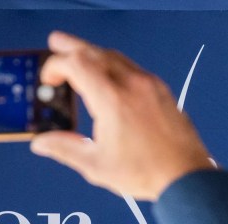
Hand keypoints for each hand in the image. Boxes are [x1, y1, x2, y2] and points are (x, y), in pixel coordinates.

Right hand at [30, 31, 213, 200]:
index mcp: (112, 101)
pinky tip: (107, 75)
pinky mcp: (160, 90)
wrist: (186, 175)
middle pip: (95, 52)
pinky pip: (131, 67)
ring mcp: (149, 85)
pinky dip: (112, 64)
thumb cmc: (145, 172)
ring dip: (92, 54)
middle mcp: (131, 85)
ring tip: (78, 56)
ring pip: (114, 56)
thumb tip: (42, 142)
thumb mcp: (96, 165)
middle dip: (71, 47)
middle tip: (55, 43)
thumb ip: (66, 148)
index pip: (77, 65)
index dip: (56, 65)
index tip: (48, 78)